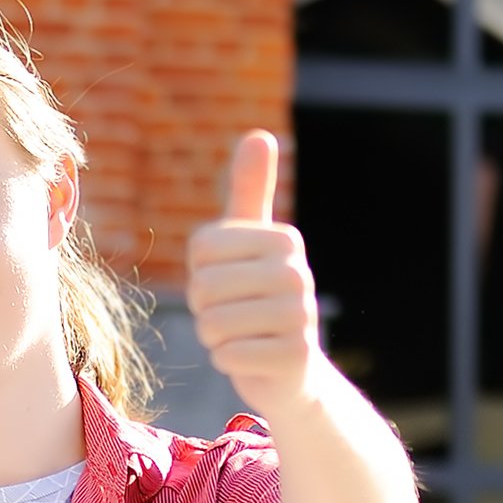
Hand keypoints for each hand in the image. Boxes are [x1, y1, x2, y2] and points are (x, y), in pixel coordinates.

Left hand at [184, 130, 332, 412]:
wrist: (288, 368)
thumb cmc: (256, 298)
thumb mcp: (250, 242)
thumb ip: (250, 191)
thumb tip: (259, 134)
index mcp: (285, 239)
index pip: (202, 249)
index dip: (200, 272)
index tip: (227, 282)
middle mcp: (299, 273)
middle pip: (205, 287)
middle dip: (204, 308)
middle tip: (231, 314)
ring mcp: (302, 317)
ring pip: (213, 323)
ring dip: (215, 336)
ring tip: (241, 334)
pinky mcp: (295, 358)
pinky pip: (228, 356)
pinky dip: (228, 361)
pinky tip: (251, 357)